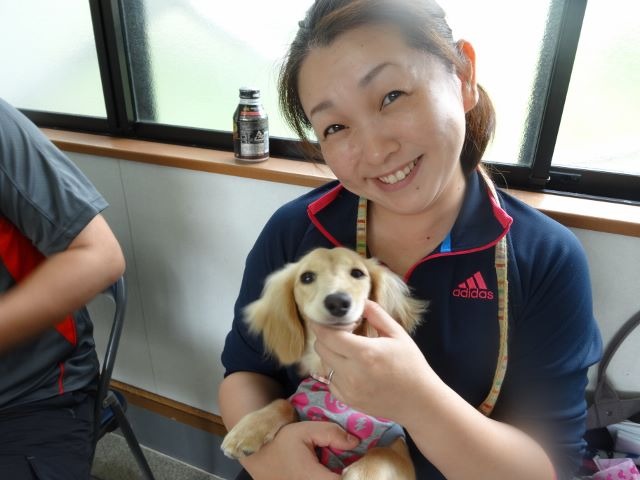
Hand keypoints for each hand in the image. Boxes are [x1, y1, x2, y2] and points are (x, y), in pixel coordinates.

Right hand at [240, 421, 358, 479]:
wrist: (257, 458)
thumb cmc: (280, 443)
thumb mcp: (305, 431)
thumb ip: (331, 433)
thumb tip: (355, 441)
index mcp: (314, 479)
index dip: (357, 473)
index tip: (361, 461)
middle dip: (350, 474)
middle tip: (352, 461)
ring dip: (340, 476)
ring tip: (342, 465)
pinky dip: (330, 476)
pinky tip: (331, 468)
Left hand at [311, 299, 434, 421]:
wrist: (419, 401)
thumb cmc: (411, 365)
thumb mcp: (398, 335)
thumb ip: (377, 315)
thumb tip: (361, 301)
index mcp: (365, 353)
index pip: (328, 336)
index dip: (321, 324)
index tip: (321, 317)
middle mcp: (352, 373)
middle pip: (321, 348)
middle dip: (325, 337)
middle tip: (339, 331)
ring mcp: (348, 389)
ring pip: (325, 364)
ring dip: (331, 354)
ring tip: (349, 351)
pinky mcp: (347, 401)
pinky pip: (331, 381)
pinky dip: (337, 372)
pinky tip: (353, 369)